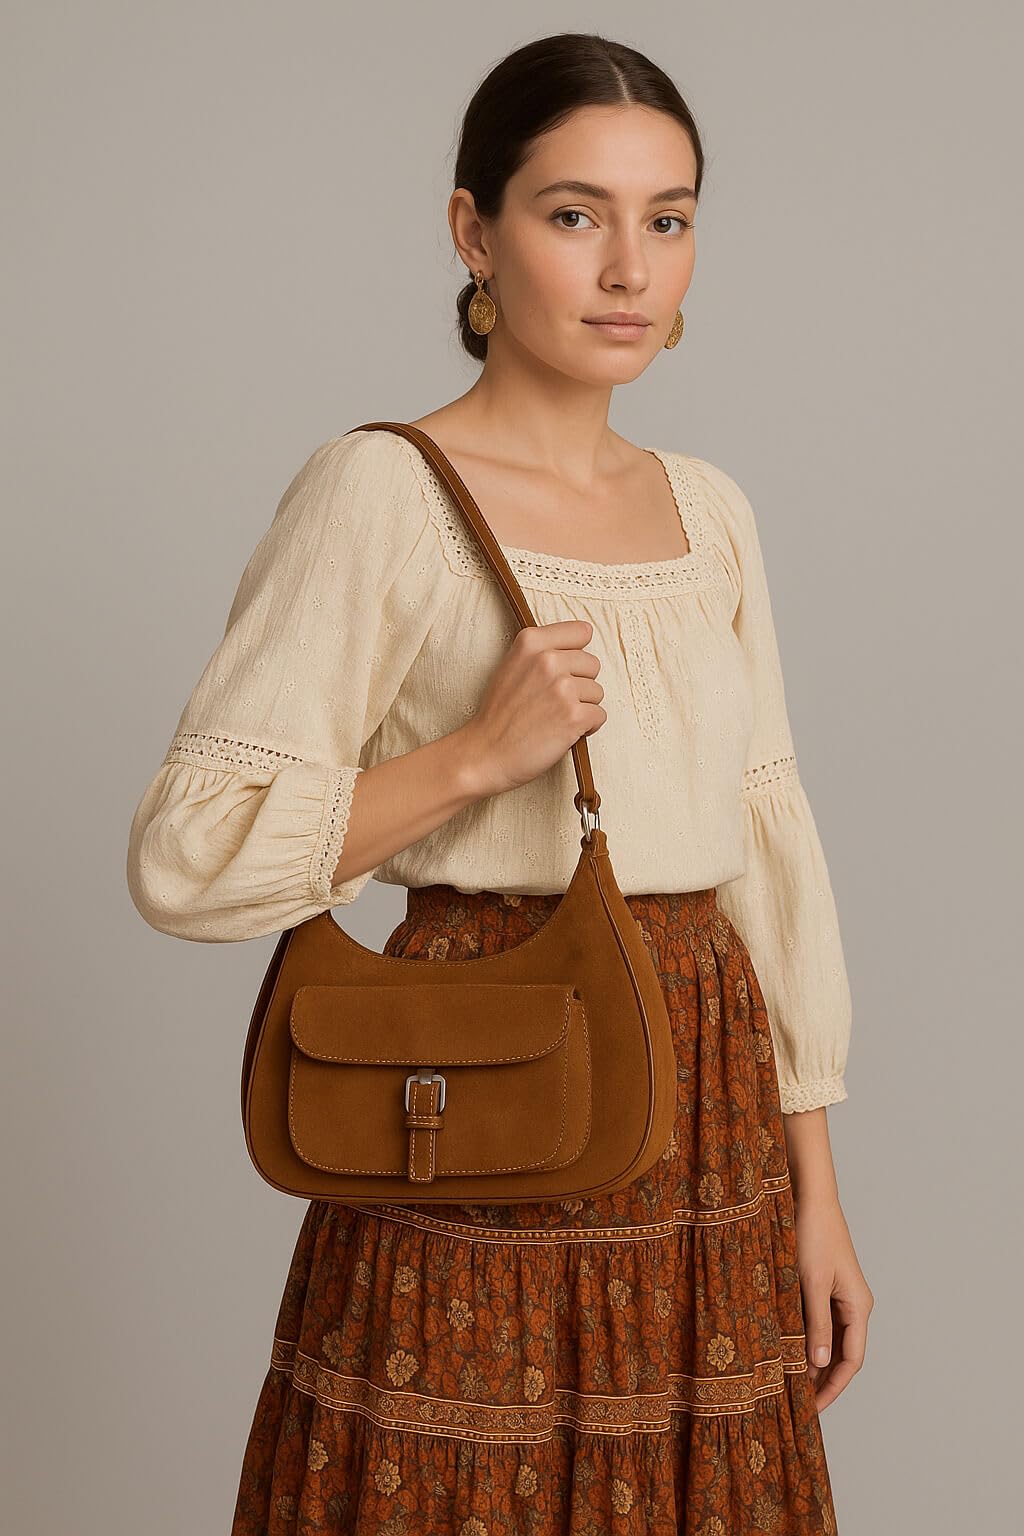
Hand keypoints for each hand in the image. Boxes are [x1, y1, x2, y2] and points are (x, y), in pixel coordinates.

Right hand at [461, 620, 606, 798]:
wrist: (486, 753)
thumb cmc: (499, 714)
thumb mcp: (511, 665)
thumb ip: (541, 651)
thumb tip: (578, 645)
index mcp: (531, 642)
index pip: (581, 631)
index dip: (576, 655)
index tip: (565, 670)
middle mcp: (548, 659)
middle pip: (592, 664)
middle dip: (580, 684)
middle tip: (554, 701)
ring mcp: (562, 687)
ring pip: (597, 692)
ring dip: (582, 707)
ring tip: (555, 717)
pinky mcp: (573, 716)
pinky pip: (599, 716)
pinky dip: (587, 728)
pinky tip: (563, 731)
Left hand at [793, 1192, 873, 1411]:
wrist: (808, 1196)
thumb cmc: (813, 1235)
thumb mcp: (811, 1283)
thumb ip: (816, 1325)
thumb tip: (817, 1365)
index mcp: (858, 1306)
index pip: (851, 1360)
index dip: (833, 1387)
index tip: (814, 1409)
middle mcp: (853, 1304)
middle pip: (842, 1353)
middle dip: (822, 1379)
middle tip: (797, 1402)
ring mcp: (839, 1295)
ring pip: (829, 1339)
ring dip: (812, 1360)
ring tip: (789, 1383)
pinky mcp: (824, 1285)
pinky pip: (819, 1321)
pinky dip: (806, 1338)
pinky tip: (787, 1351)